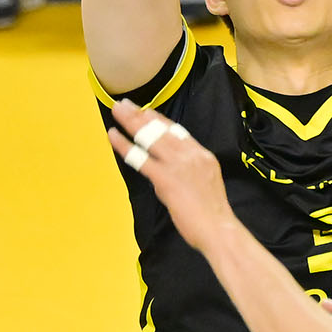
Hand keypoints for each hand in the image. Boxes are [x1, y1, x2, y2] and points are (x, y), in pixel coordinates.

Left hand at [108, 101, 236, 250]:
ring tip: (116, 111)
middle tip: (124, 104)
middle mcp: (191, 154)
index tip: (145, 111)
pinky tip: (113, 136)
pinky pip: (140, 158)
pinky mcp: (166, 178)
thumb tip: (167, 167)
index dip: (158, 119)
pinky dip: (125, 145)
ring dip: (131, 122)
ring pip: (150, 137)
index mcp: (202, 155)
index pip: (177, 130)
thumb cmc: (211, 212)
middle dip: (141, 115)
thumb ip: (187, 170)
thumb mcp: (205, 181)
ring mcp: (178, 165)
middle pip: (161, 129)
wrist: (218, 227)